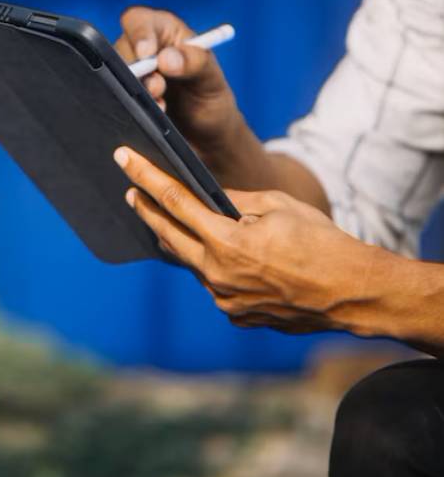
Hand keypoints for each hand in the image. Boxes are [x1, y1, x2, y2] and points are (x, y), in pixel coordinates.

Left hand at [113, 146, 387, 336]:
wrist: (354, 295)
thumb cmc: (322, 243)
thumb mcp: (278, 206)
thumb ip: (235, 200)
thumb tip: (207, 195)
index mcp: (226, 241)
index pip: (174, 201)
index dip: (145, 177)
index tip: (123, 160)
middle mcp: (217, 274)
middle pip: (167, 235)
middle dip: (146, 210)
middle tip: (131, 192)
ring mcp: (224, 299)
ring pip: (191, 263)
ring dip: (183, 241)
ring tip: (176, 221)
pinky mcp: (235, 315)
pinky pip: (214, 285)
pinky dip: (214, 267)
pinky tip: (227, 258)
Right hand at [114, 7, 241, 159]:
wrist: (205, 134)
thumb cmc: (211, 98)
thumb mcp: (211, 79)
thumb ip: (194, 63)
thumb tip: (166, 58)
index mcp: (165, 31)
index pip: (138, 20)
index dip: (138, 34)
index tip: (147, 54)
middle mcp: (143, 49)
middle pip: (121, 48)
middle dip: (137, 70)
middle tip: (157, 87)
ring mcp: (133, 73)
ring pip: (116, 74)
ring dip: (136, 90)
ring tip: (162, 104)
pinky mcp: (125, 95)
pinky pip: (116, 95)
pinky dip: (133, 105)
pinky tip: (156, 112)